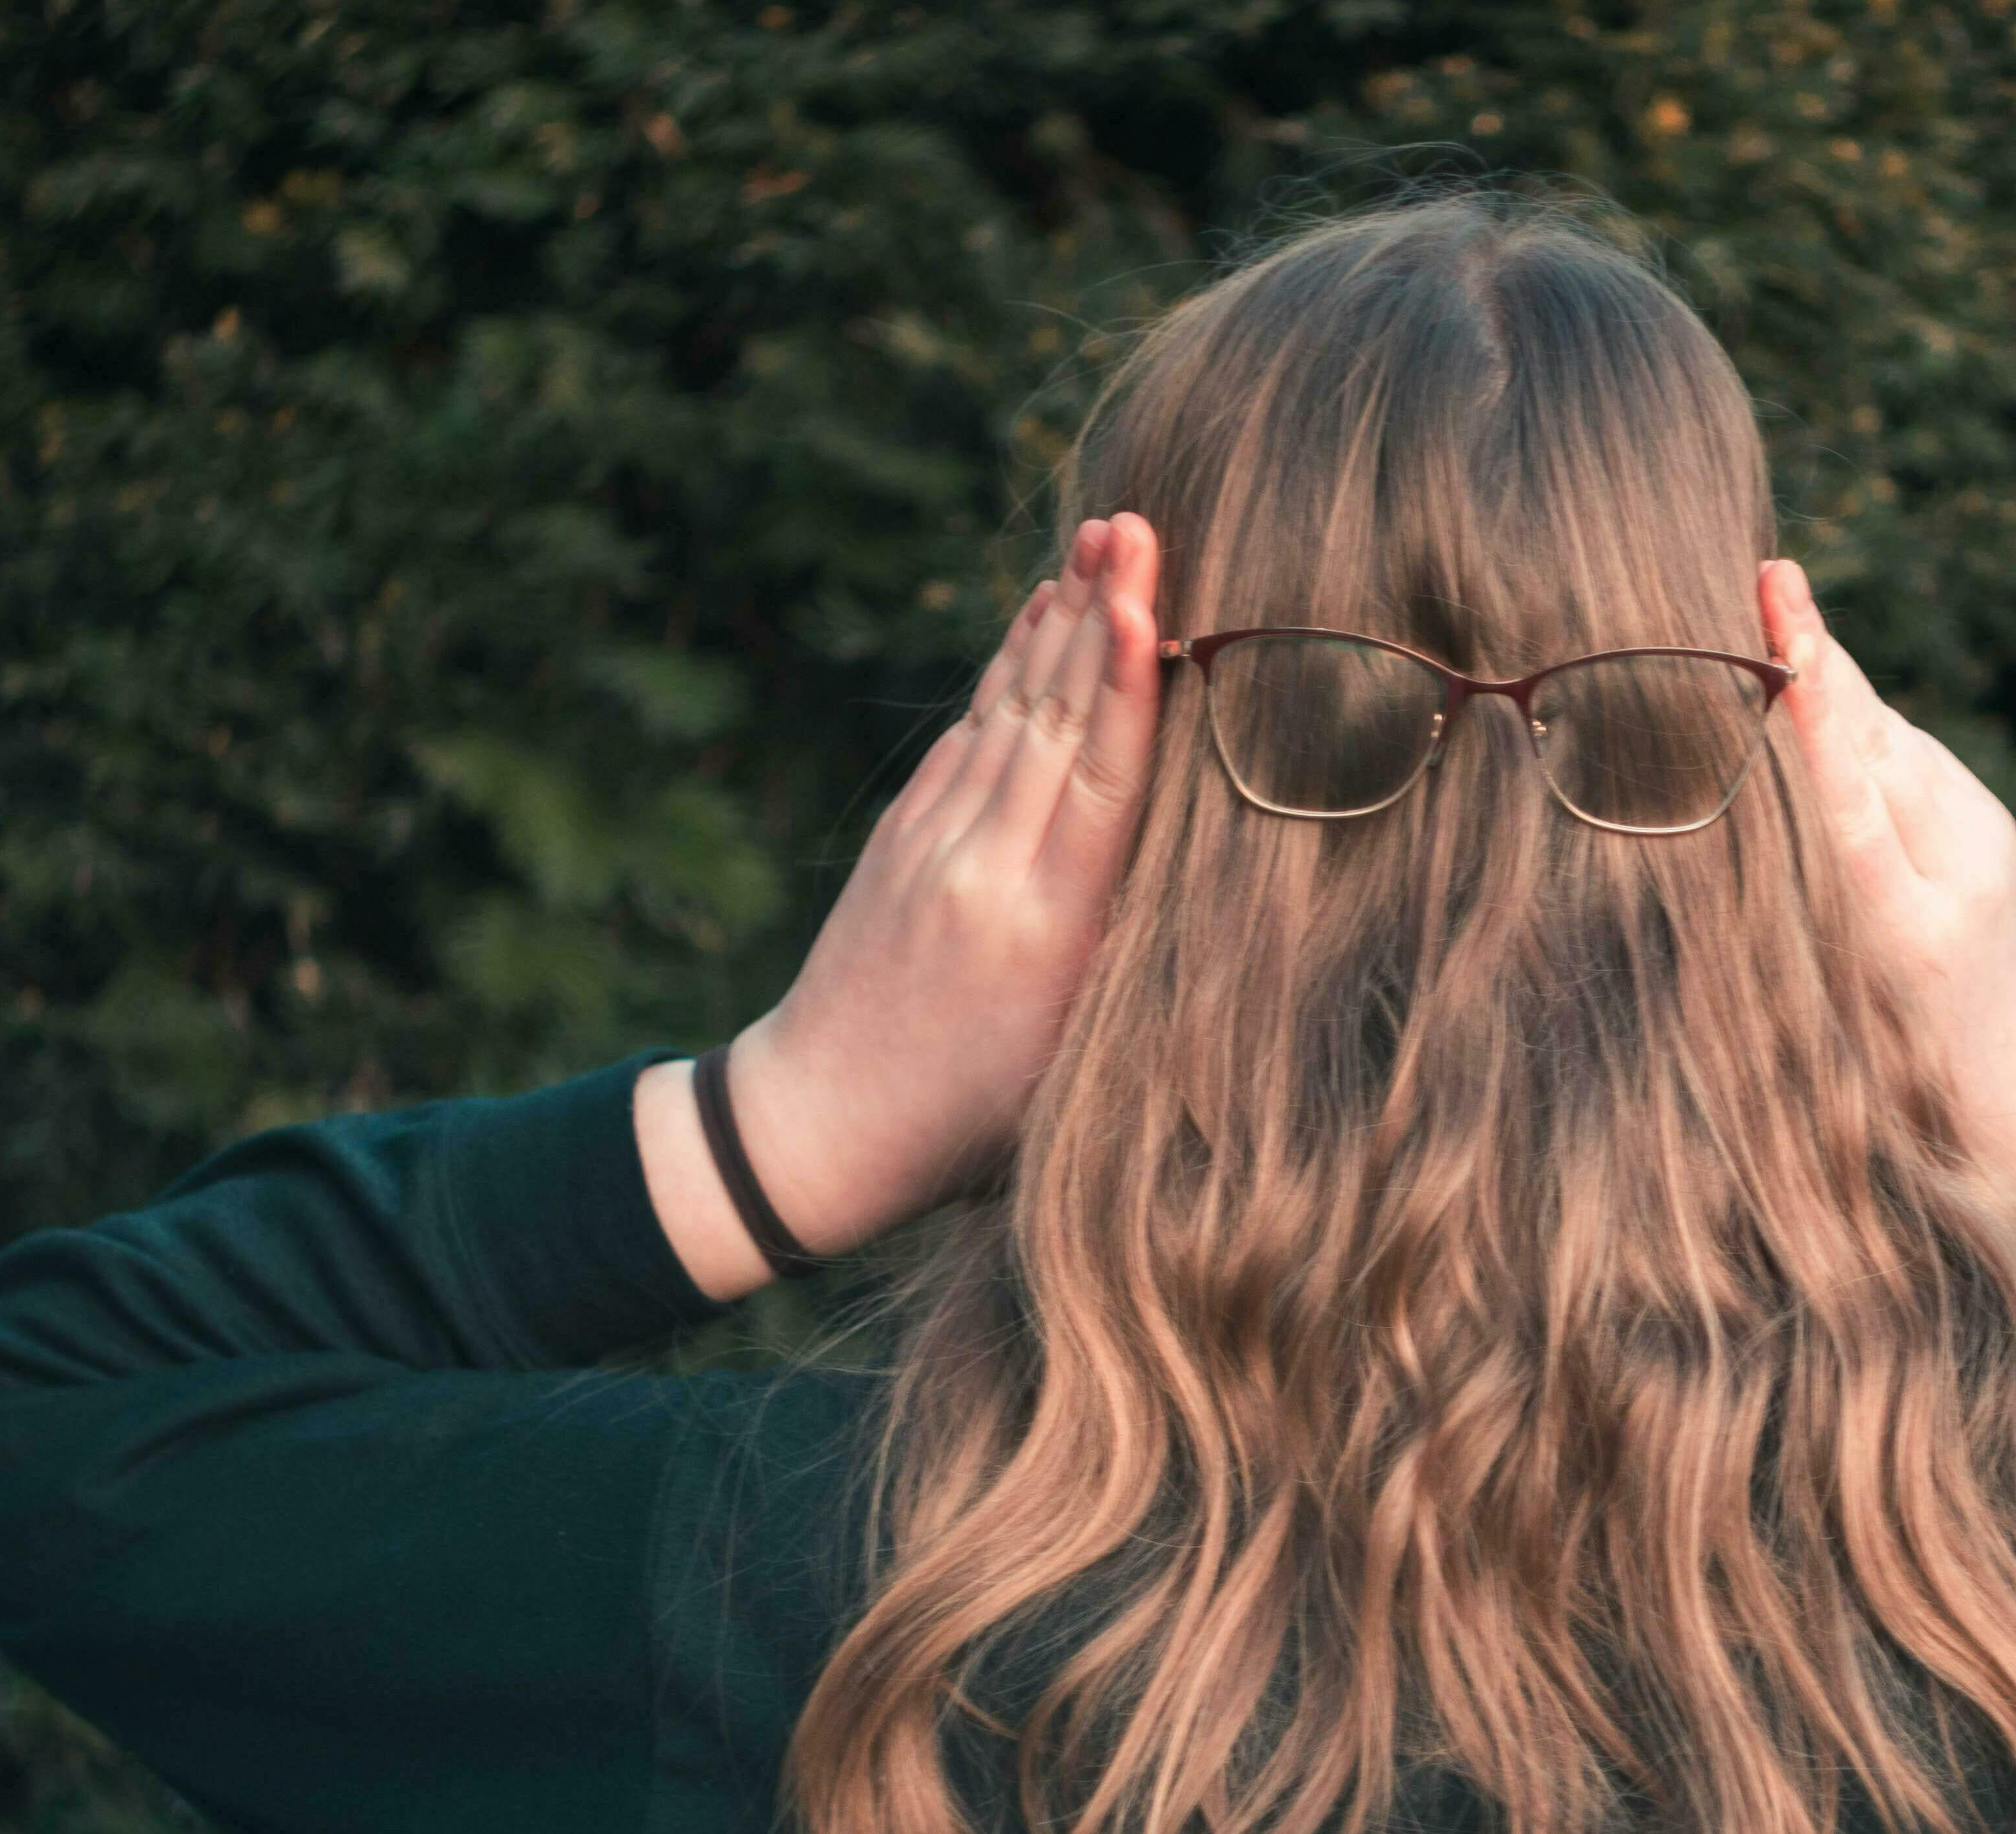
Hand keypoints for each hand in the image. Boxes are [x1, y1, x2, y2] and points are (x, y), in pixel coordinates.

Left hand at [639, 512, 1162, 1298]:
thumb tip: (1198, 867)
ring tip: (1100, 540)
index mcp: (1041, 930)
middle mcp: (984, 869)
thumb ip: (1124, 959)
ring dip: (1057, 621)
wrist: (817, 1126)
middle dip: (1099, 617)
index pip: (1100, 785)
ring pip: (1011, 711)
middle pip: (1056, 721)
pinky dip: (1009, 669)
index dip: (1126, 691)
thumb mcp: (1073, 1064)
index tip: (1147, 607)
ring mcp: (934, 845)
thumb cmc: (973, 1125)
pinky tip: (1038, 618)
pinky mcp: (903, 837)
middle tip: (1136, 525)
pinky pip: (969, 734)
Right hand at [1756, 558, 2015, 1228]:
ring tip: (1770, 601)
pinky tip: (1815, 681)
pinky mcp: (1988, 828)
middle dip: (1818, 662)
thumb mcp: (1847, 1025)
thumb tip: (1735, 835)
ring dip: (1831, 680)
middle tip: (1765, 573)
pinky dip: (1857, 723)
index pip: (1851, 793)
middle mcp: (1955, 869)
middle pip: (1871, 743)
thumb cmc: (1913, 1083)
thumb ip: (1807, 922)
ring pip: (1888, 743)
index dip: (1817, 709)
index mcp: (1909, 929)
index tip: (1787, 627)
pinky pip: (1907, 760)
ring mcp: (1980, 842)